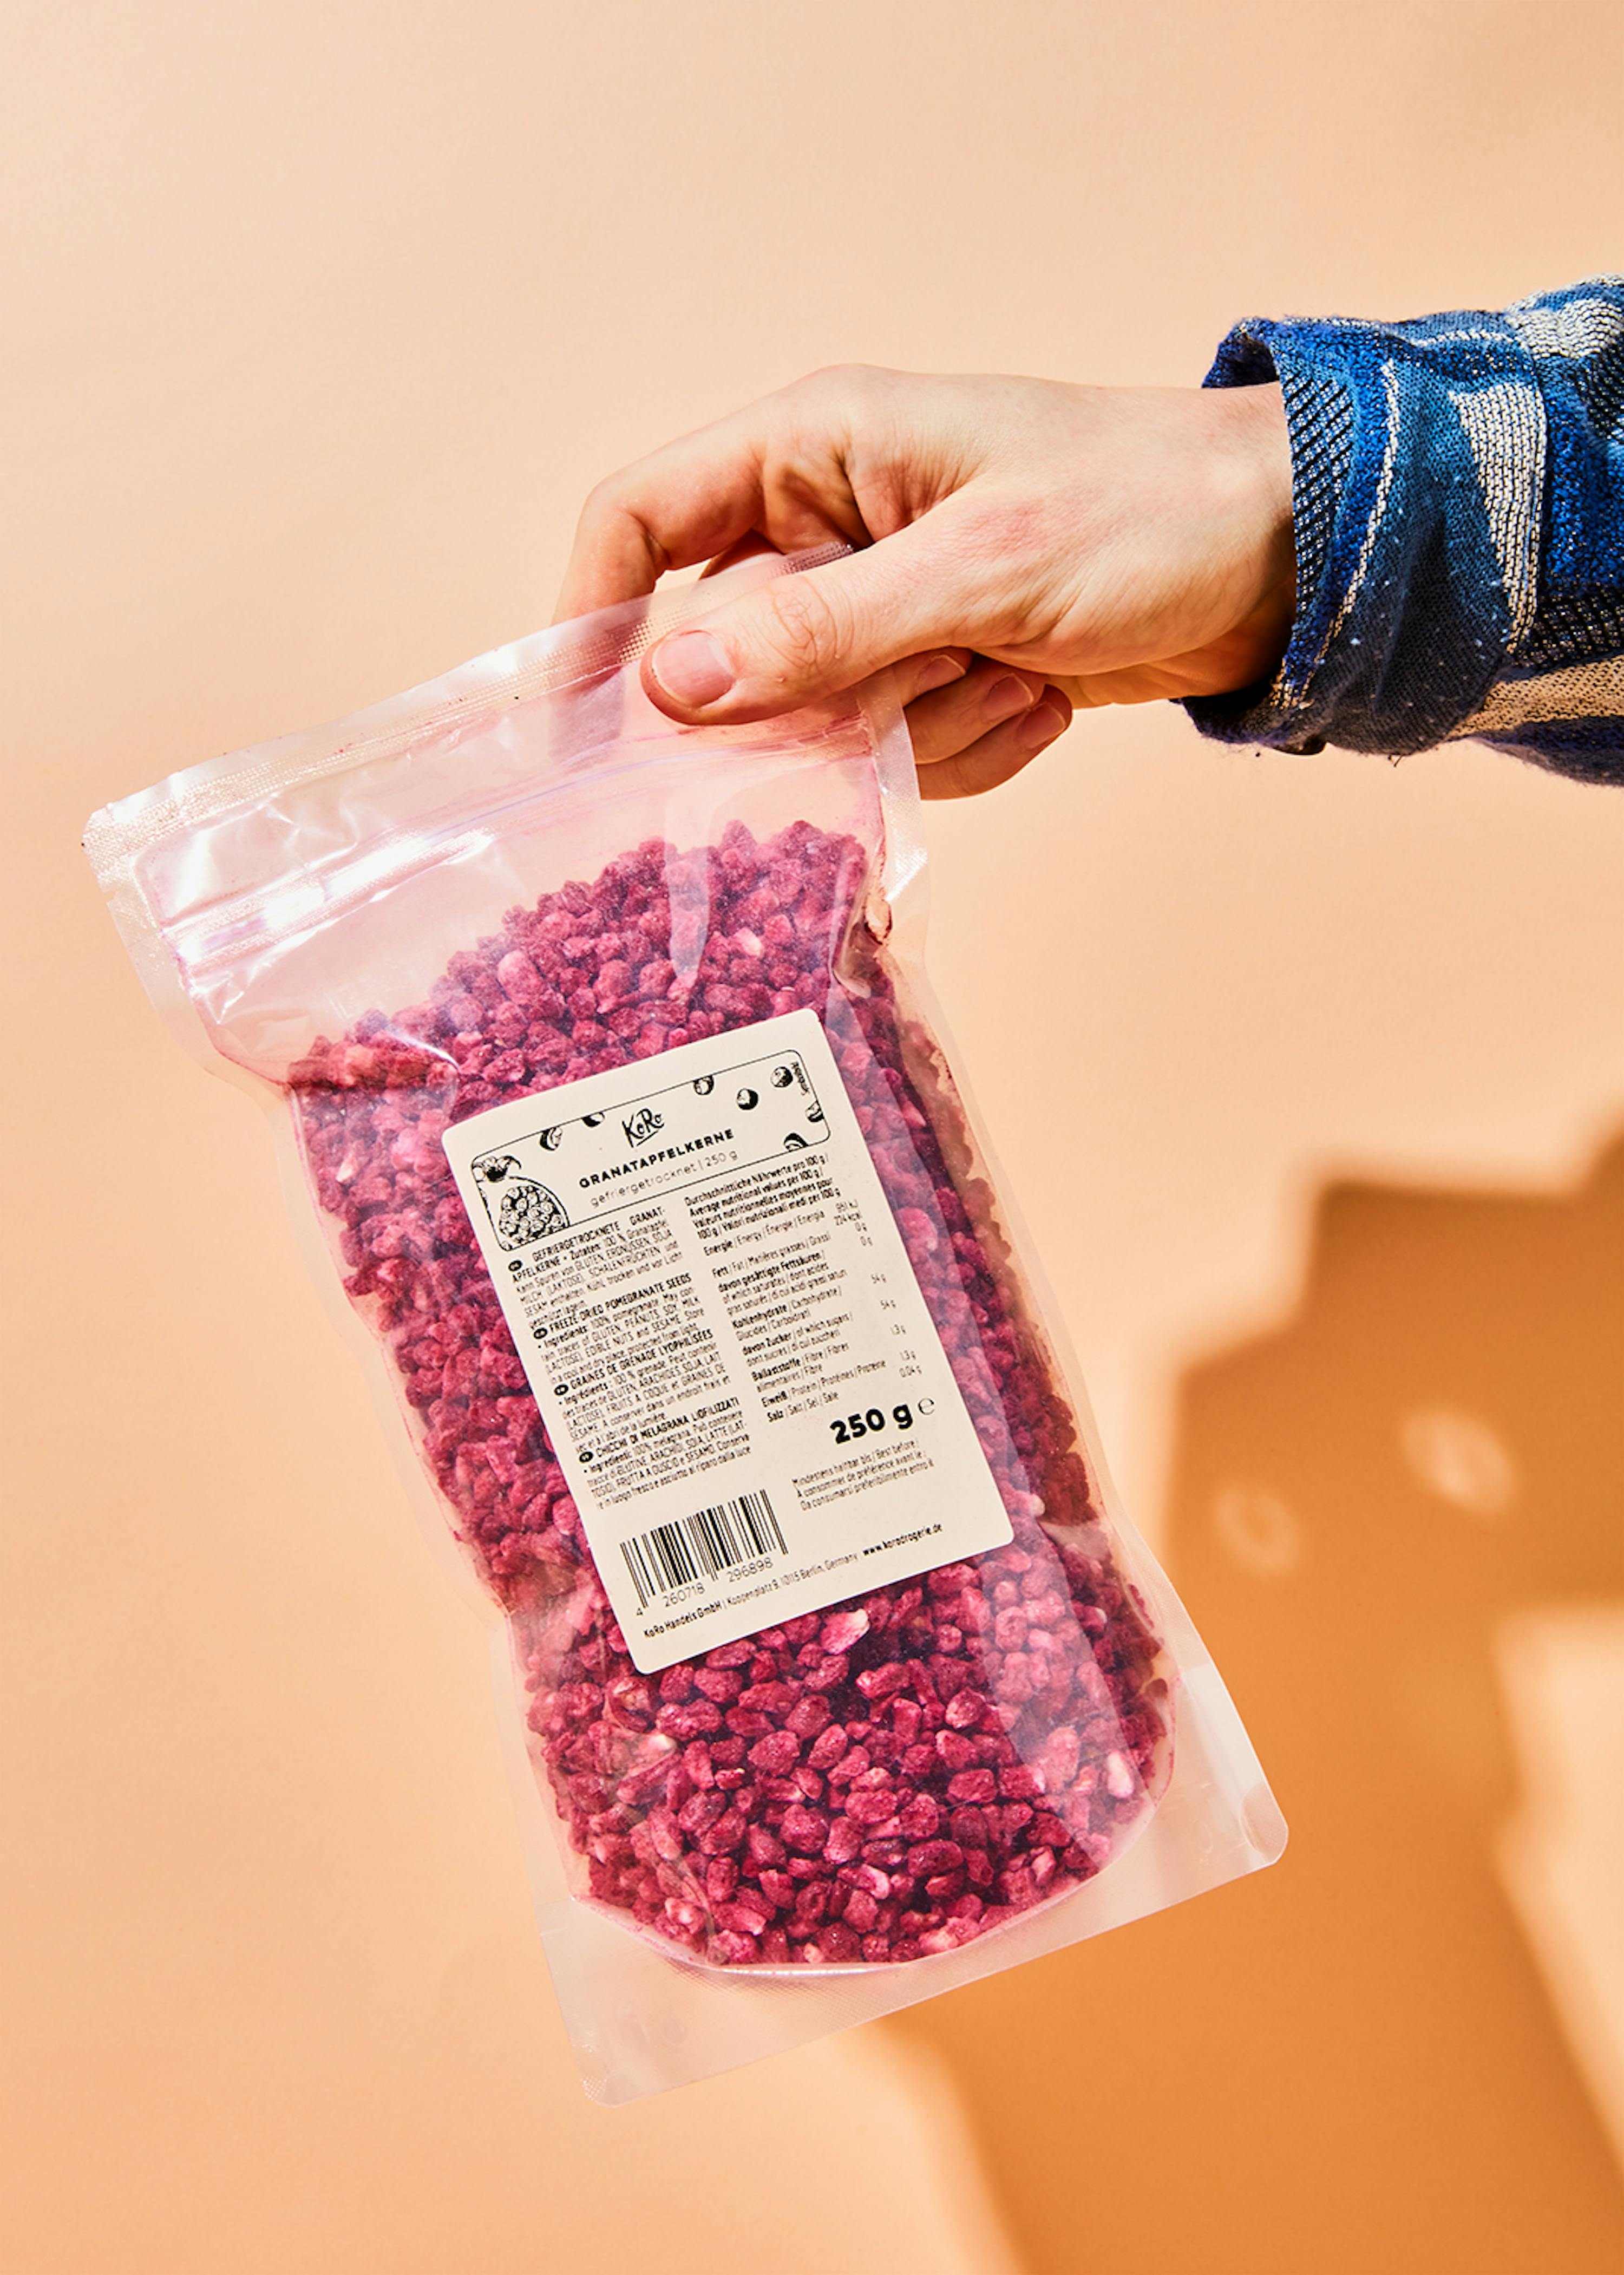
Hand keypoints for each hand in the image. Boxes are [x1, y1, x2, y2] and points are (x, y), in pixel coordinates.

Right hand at [558, 367, 1294, 796]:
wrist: (1285, 560)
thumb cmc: (1149, 512)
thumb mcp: (980, 567)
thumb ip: (820, 631)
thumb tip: (668, 683)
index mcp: (814, 448)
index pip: (640, 520)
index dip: (589, 621)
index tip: (575, 734)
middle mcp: (829, 522)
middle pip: (729, 651)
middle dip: (817, 701)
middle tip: (915, 685)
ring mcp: (881, 603)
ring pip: (815, 718)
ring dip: (916, 723)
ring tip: (1014, 669)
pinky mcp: (930, 668)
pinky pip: (892, 749)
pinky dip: (965, 743)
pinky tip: (1040, 696)